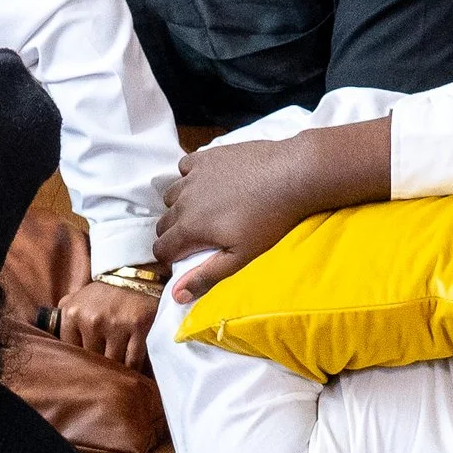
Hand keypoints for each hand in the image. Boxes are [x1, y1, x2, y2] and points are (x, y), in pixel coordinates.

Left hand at [55, 279, 154, 368]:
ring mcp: (116, 325)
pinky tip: (132, 370)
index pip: (72, 351)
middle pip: (93, 361)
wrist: (133, 274)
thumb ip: (62, 315)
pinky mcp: (139, 328)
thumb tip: (49, 335)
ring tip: (118, 373)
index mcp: (72, 314)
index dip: (81, 361)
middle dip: (99, 367)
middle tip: (105, 372)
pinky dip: (133, 368)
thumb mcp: (77, 298)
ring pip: (114, 364)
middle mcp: (92, 320)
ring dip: (116, 370)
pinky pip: (133, 360)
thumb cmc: (103, 292)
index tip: (88, 365)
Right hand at [152, 117, 393, 303]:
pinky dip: (189, 178)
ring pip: (171, 195)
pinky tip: (208, 184)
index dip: (169, 259)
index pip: (160, 248)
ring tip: (202, 212)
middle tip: (197, 240)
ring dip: (179, 206)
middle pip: (163, 223)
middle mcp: (184, 200)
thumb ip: (206, 275)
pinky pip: (184, 168)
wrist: (291, 176)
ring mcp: (194, 176)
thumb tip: (176, 295)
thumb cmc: (269, 221)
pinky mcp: (207, 157)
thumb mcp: (240, 256)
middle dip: (173, 235)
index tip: (184, 260)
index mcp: (190, 227)